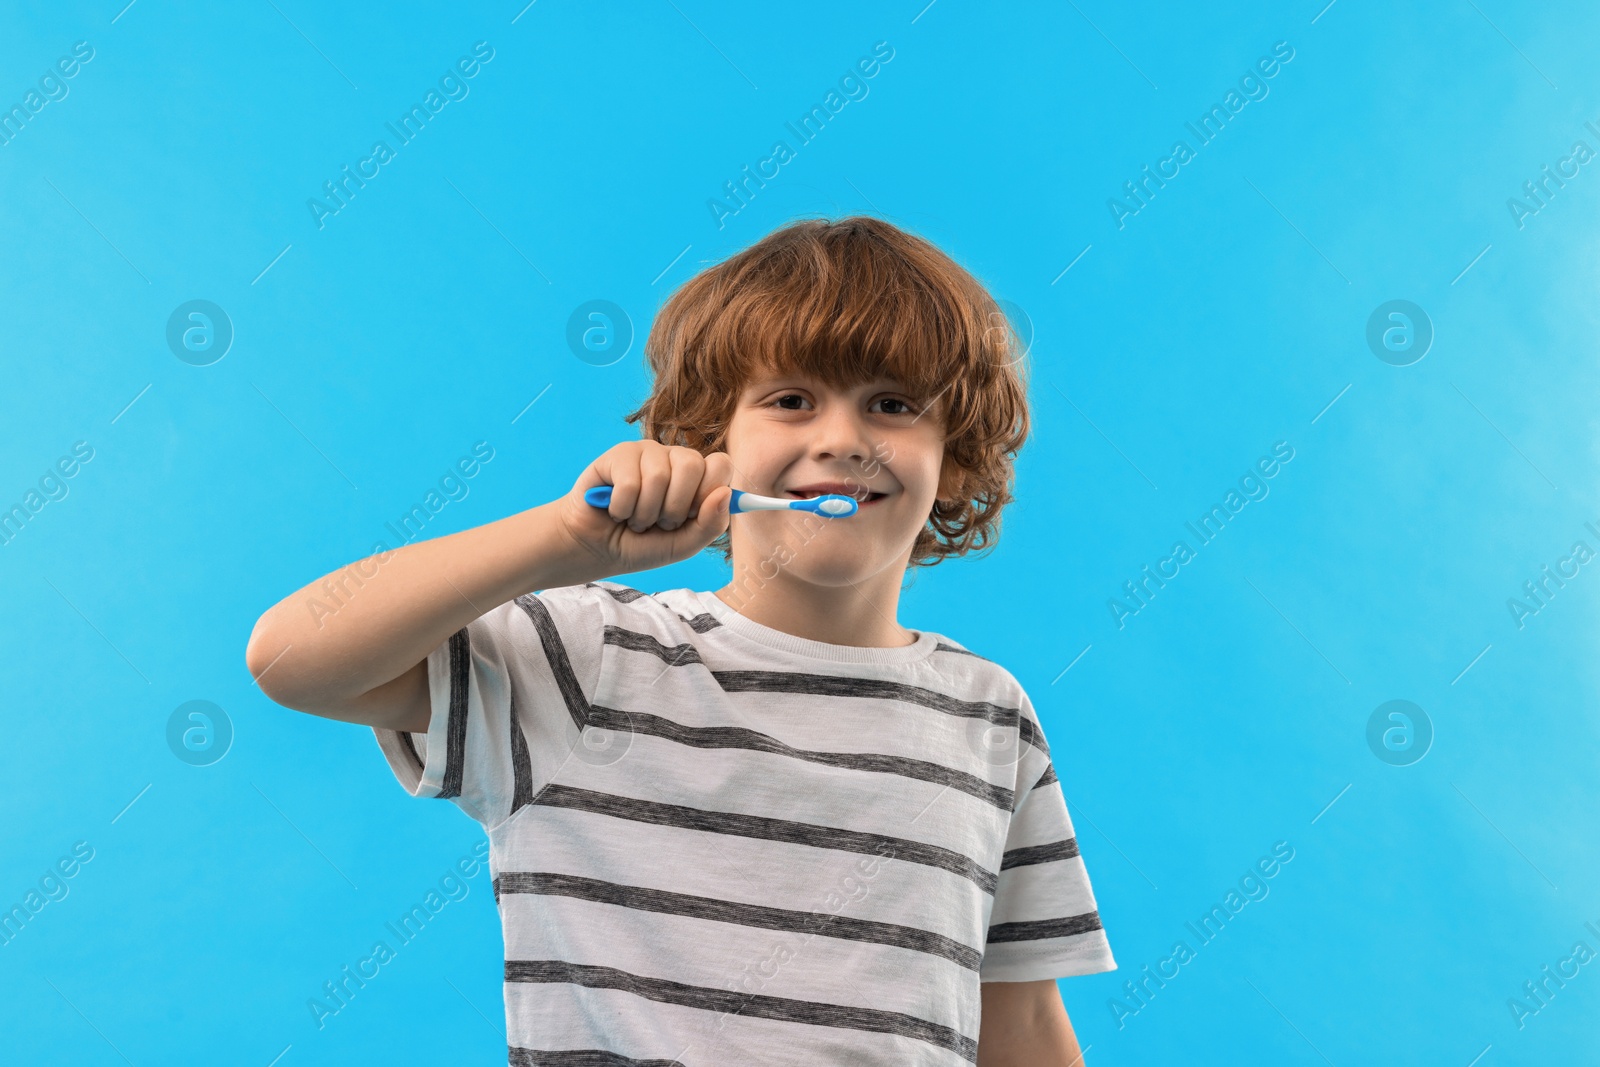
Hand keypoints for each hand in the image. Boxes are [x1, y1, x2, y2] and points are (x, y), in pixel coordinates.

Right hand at [555, 441, 733, 575]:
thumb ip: (711, 524)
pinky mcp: (619, 454)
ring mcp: (647, 453)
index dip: (709, 492)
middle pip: (693, 465)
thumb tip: (725, 493)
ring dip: (645, 513)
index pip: (721, 464)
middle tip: (660, 521)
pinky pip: (630, 482)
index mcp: (697, 478)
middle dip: (674, 507)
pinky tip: (615, 510)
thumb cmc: (641, 544)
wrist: (596, 549)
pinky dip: (622, 508)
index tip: (692, 515)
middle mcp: (675, 460)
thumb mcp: (683, 545)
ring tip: (635, 519)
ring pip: (659, 476)